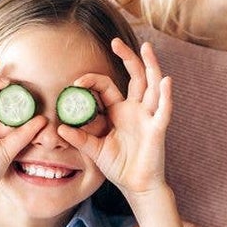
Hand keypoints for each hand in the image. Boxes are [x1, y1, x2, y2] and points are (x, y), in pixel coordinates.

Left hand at [57, 39, 171, 199]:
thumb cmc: (119, 166)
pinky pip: (164, 110)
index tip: (76, 83)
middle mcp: (136, 109)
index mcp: (119, 111)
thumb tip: (59, 129)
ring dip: (151, 66)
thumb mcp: (95, 150)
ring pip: (153, 85)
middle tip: (115, 41)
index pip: (107, 86)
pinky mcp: (158, 129)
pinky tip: (166, 81)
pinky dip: (166, 95)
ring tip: (147, 48)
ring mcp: (148, 117)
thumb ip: (80, 138)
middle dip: (127, 57)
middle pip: (135, 76)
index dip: (92, 81)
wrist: (136, 185)